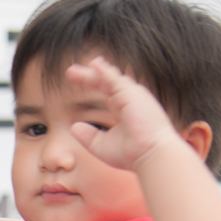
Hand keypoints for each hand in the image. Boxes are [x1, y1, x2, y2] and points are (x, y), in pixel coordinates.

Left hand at [64, 57, 183, 173]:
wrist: (150, 155)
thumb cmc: (131, 154)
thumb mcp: (101, 145)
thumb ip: (88, 136)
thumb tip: (73, 126)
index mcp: (124, 109)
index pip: (107, 91)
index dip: (93, 83)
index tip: (76, 79)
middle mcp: (129, 99)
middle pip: (106, 82)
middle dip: (89, 75)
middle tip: (70, 71)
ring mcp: (132, 95)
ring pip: (109, 78)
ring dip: (92, 73)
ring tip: (73, 70)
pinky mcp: (132, 94)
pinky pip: (115, 79)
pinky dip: (104, 71)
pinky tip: (93, 64)